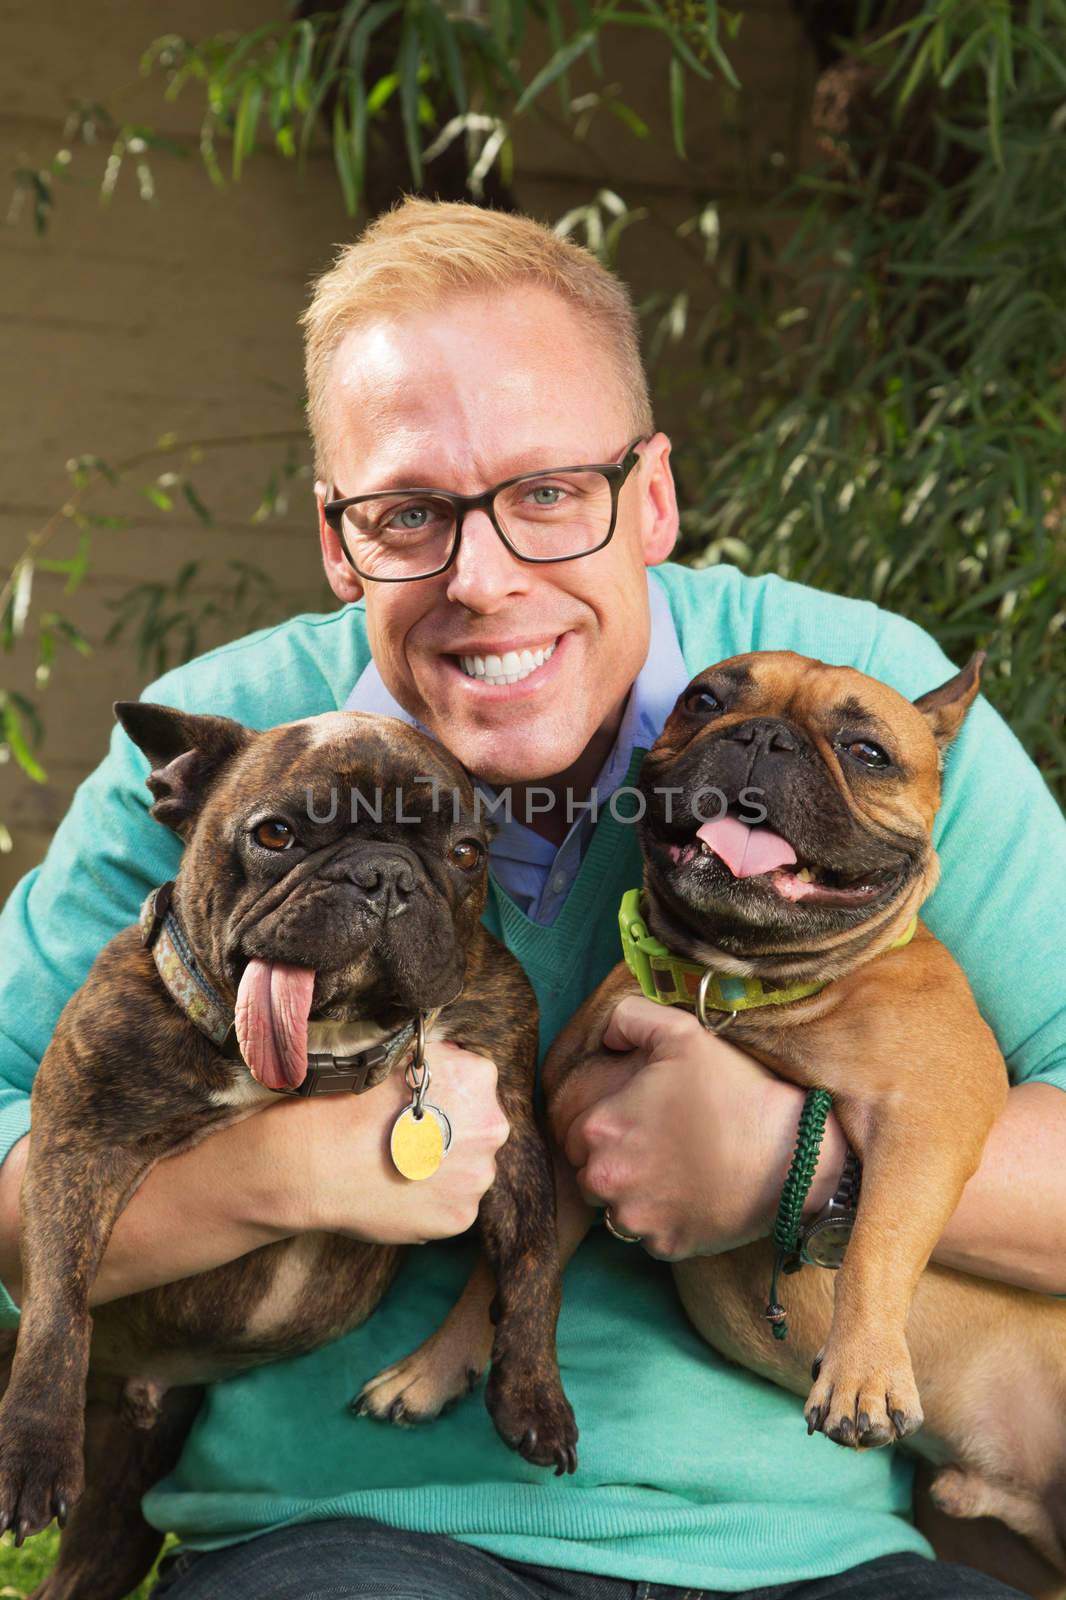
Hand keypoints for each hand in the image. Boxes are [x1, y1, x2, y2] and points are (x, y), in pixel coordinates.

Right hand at [284, 1041, 509, 1244]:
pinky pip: (454, 1205)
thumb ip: (436, 1060)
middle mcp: (490, 1127)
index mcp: (477, 1079)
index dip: (448, 1092)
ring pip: (469, 1169)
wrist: (317, 1163)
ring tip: (403, 1166)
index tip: (423, 1103)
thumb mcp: (397, 1059)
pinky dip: (434, 1200)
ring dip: (446, 1168)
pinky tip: (403, 1192)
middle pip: (479, 1127)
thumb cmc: (351, 1105)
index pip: (475, 1081)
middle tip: (411, 1136)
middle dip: (454, 1131)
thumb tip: (449, 1061)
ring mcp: (478, 1176)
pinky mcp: (461, 1216)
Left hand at [554, 996, 845, 1260]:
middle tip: (659, 1144)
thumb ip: (630, 1019)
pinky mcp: (666, 1247)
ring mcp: (636, 1220)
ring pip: (618, 1207)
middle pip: (592, 1172)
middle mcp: (605, 1180)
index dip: (607, 1122)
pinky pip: (653, 1235)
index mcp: (599, 1130)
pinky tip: (695, 1196)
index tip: (637, 1119)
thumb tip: (606, 1034)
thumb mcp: (680, 1033)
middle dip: (617, 1159)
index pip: (575, 1131)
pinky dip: (668, 1219)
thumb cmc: (732, 1091)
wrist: (789, 1154)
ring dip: (637, 1193)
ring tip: (677, 1170)